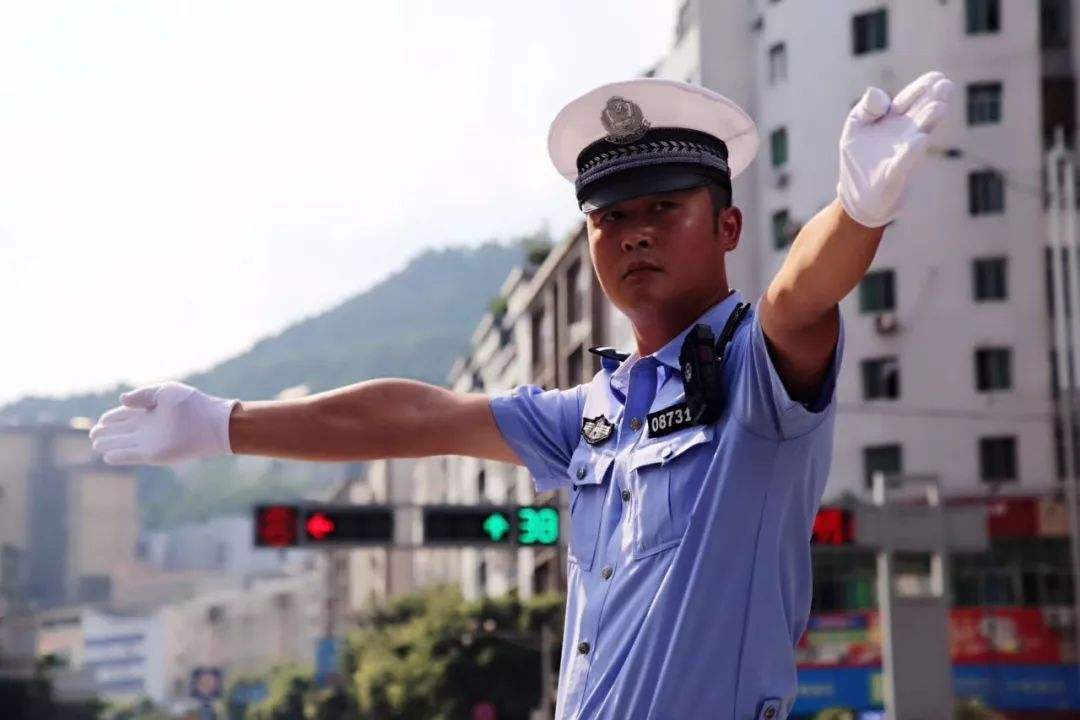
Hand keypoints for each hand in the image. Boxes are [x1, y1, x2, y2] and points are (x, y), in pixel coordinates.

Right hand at [89, 381, 239, 465]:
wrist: (210, 421)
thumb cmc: (191, 404)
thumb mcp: (164, 392)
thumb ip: (142, 395)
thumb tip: (121, 400)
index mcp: (151, 412)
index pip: (126, 416)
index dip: (112, 418)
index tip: (102, 420)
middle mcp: (149, 428)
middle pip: (122, 432)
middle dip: (106, 432)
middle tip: (93, 434)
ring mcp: (151, 442)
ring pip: (124, 445)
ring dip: (109, 444)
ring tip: (96, 443)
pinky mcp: (155, 455)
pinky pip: (133, 456)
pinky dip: (120, 456)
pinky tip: (107, 456)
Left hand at [836, 70, 953, 227]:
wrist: (858, 196)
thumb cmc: (859, 157)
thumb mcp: (856, 127)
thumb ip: (866, 109)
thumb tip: (875, 92)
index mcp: (895, 119)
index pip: (909, 99)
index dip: (920, 89)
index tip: (936, 77)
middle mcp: (905, 134)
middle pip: (920, 113)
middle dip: (932, 100)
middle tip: (945, 85)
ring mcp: (903, 155)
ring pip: (918, 134)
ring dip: (927, 121)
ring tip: (939, 107)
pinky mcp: (894, 176)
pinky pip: (903, 162)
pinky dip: (910, 152)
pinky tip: (918, 141)